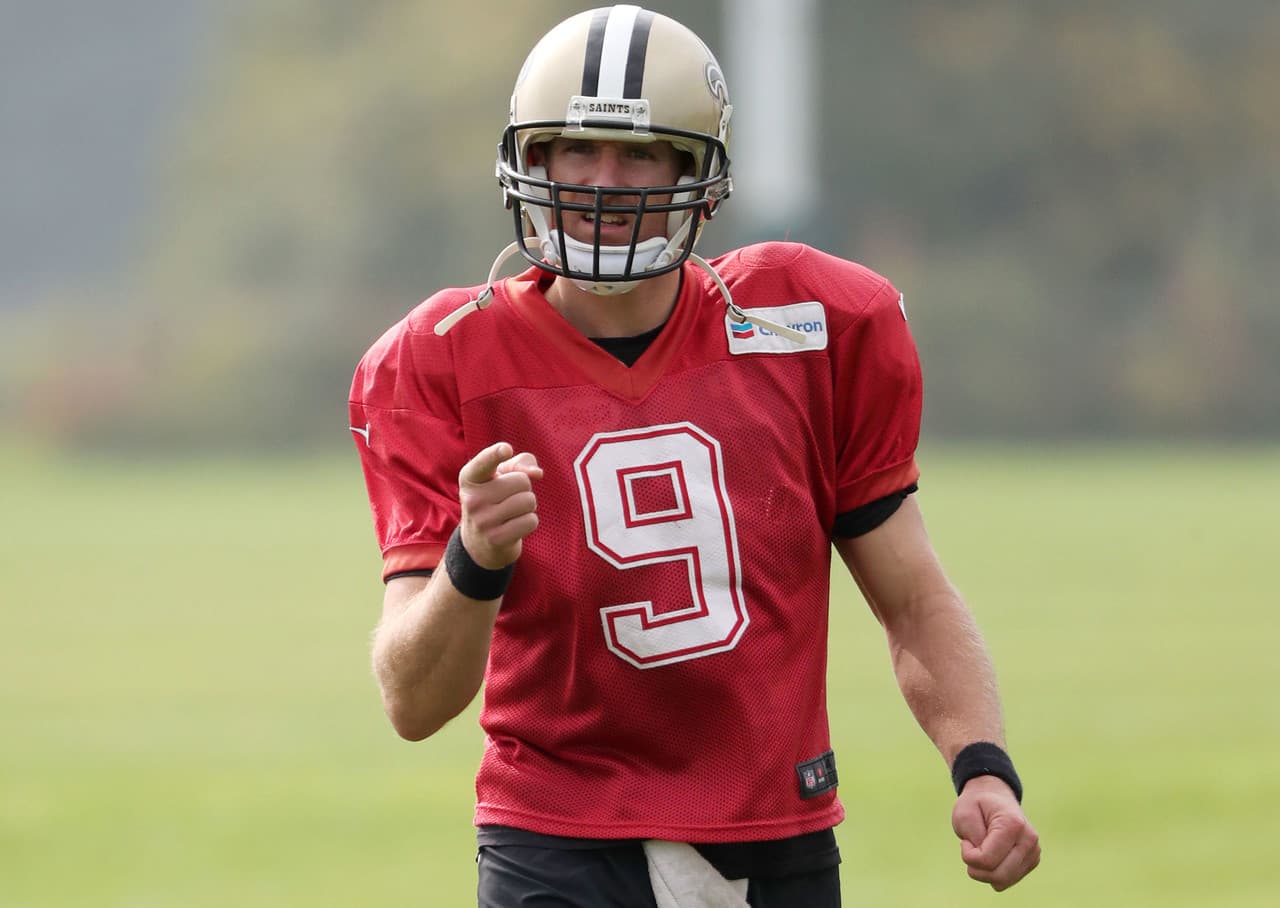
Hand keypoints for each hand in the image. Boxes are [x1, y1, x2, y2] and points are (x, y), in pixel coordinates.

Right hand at [457, 442, 543, 569]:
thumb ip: (521, 463)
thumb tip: (537, 473)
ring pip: (528, 501)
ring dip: (528, 506)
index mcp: (470, 478)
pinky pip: (531, 521)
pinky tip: (515, 525)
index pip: (484, 462)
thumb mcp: (502, 475)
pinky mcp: (496, 539)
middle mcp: (472, 498)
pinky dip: (529, 522)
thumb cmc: (495, 498)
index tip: (506, 449)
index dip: (496, 454)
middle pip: (522, 481)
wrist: (480, 542)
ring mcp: (483, 521)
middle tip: (509, 498)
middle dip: (524, 489)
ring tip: (513, 512)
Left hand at [951, 775, 1040, 890]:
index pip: (987, 860)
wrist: (994, 796)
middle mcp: (1029, 840)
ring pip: (1003, 882)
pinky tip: (992, 855)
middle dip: (975, 868)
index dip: (968, 855)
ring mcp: (1034, 852)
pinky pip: (1007, 881)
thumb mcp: (964, 815)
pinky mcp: (1032, 862)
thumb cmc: (976, 805)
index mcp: (1013, 824)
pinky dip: (993, 872)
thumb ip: (973, 840)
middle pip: (998, 876)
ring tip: (981, 850)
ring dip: (984, 872)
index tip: (965, 841)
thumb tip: (987, 866)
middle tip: (970, 849)